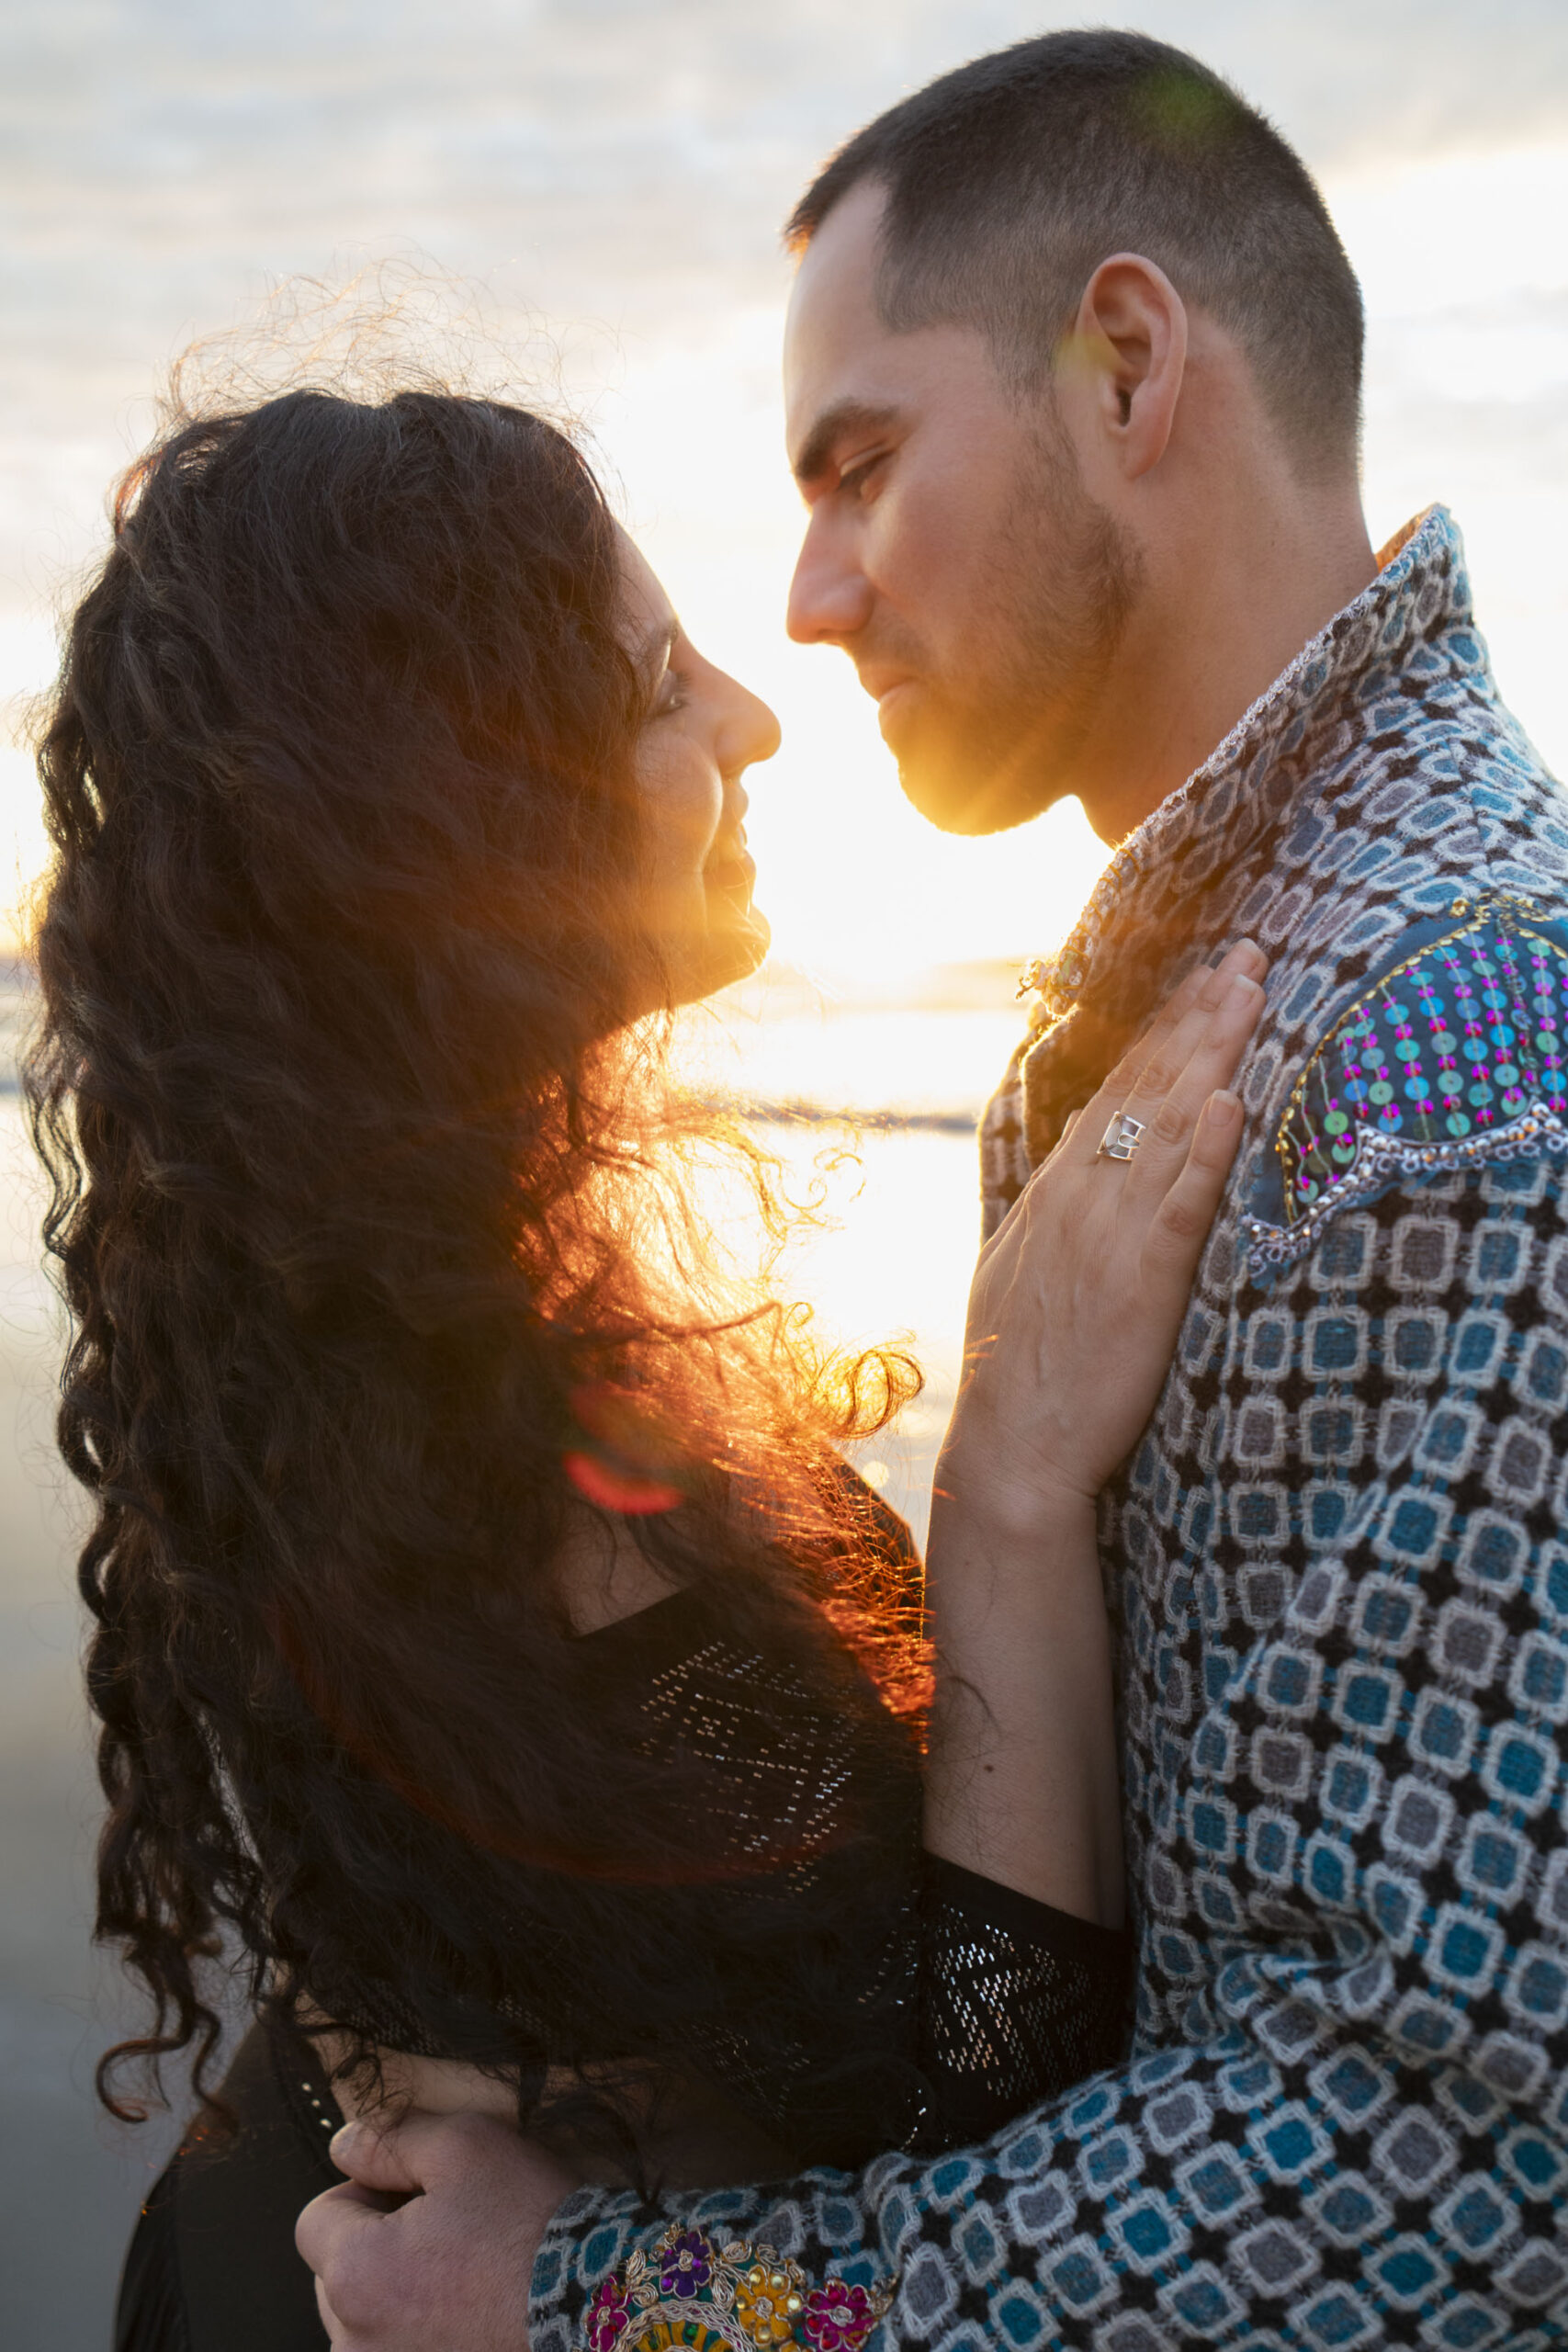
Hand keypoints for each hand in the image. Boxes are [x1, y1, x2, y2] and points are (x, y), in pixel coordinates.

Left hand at [296, 2109, 579, 2351]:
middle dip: (377, 2247)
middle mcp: (354, 2345)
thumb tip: (344, 2144)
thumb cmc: (531, 2225)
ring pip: (366, 2322)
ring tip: (464, 2277)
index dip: (362, 2191)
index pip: (314, 2220)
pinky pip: (399, 2348)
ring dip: (397, 2296)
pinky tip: (470, 2312)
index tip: (416, 2191)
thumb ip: (390, 2139)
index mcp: (355, 2276)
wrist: (601, 2305)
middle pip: (335, 2276)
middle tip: (447, 2231)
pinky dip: (423, 2332)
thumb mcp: (464, 2146)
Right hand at [942, 940, 1265, 1529]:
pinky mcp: (1141, 1281)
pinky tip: (1229, 1103)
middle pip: (1149, 1085)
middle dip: (1203, 1015)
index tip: (1206, 977)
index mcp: (1057, 1189)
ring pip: (1168, 1124)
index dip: (1167, 1028)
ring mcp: (1110, 1233)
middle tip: (1250, 954)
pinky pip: (1180, 1206)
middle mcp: (1082, 1195)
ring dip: (1213, 1053)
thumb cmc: (1022, 1368)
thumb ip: (1057, 1205)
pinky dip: (1205, 1152)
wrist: (1013, 1448)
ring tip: (1254, 993)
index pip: (1117, 1087)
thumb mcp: (1024, 1265)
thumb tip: (1081, 1154)